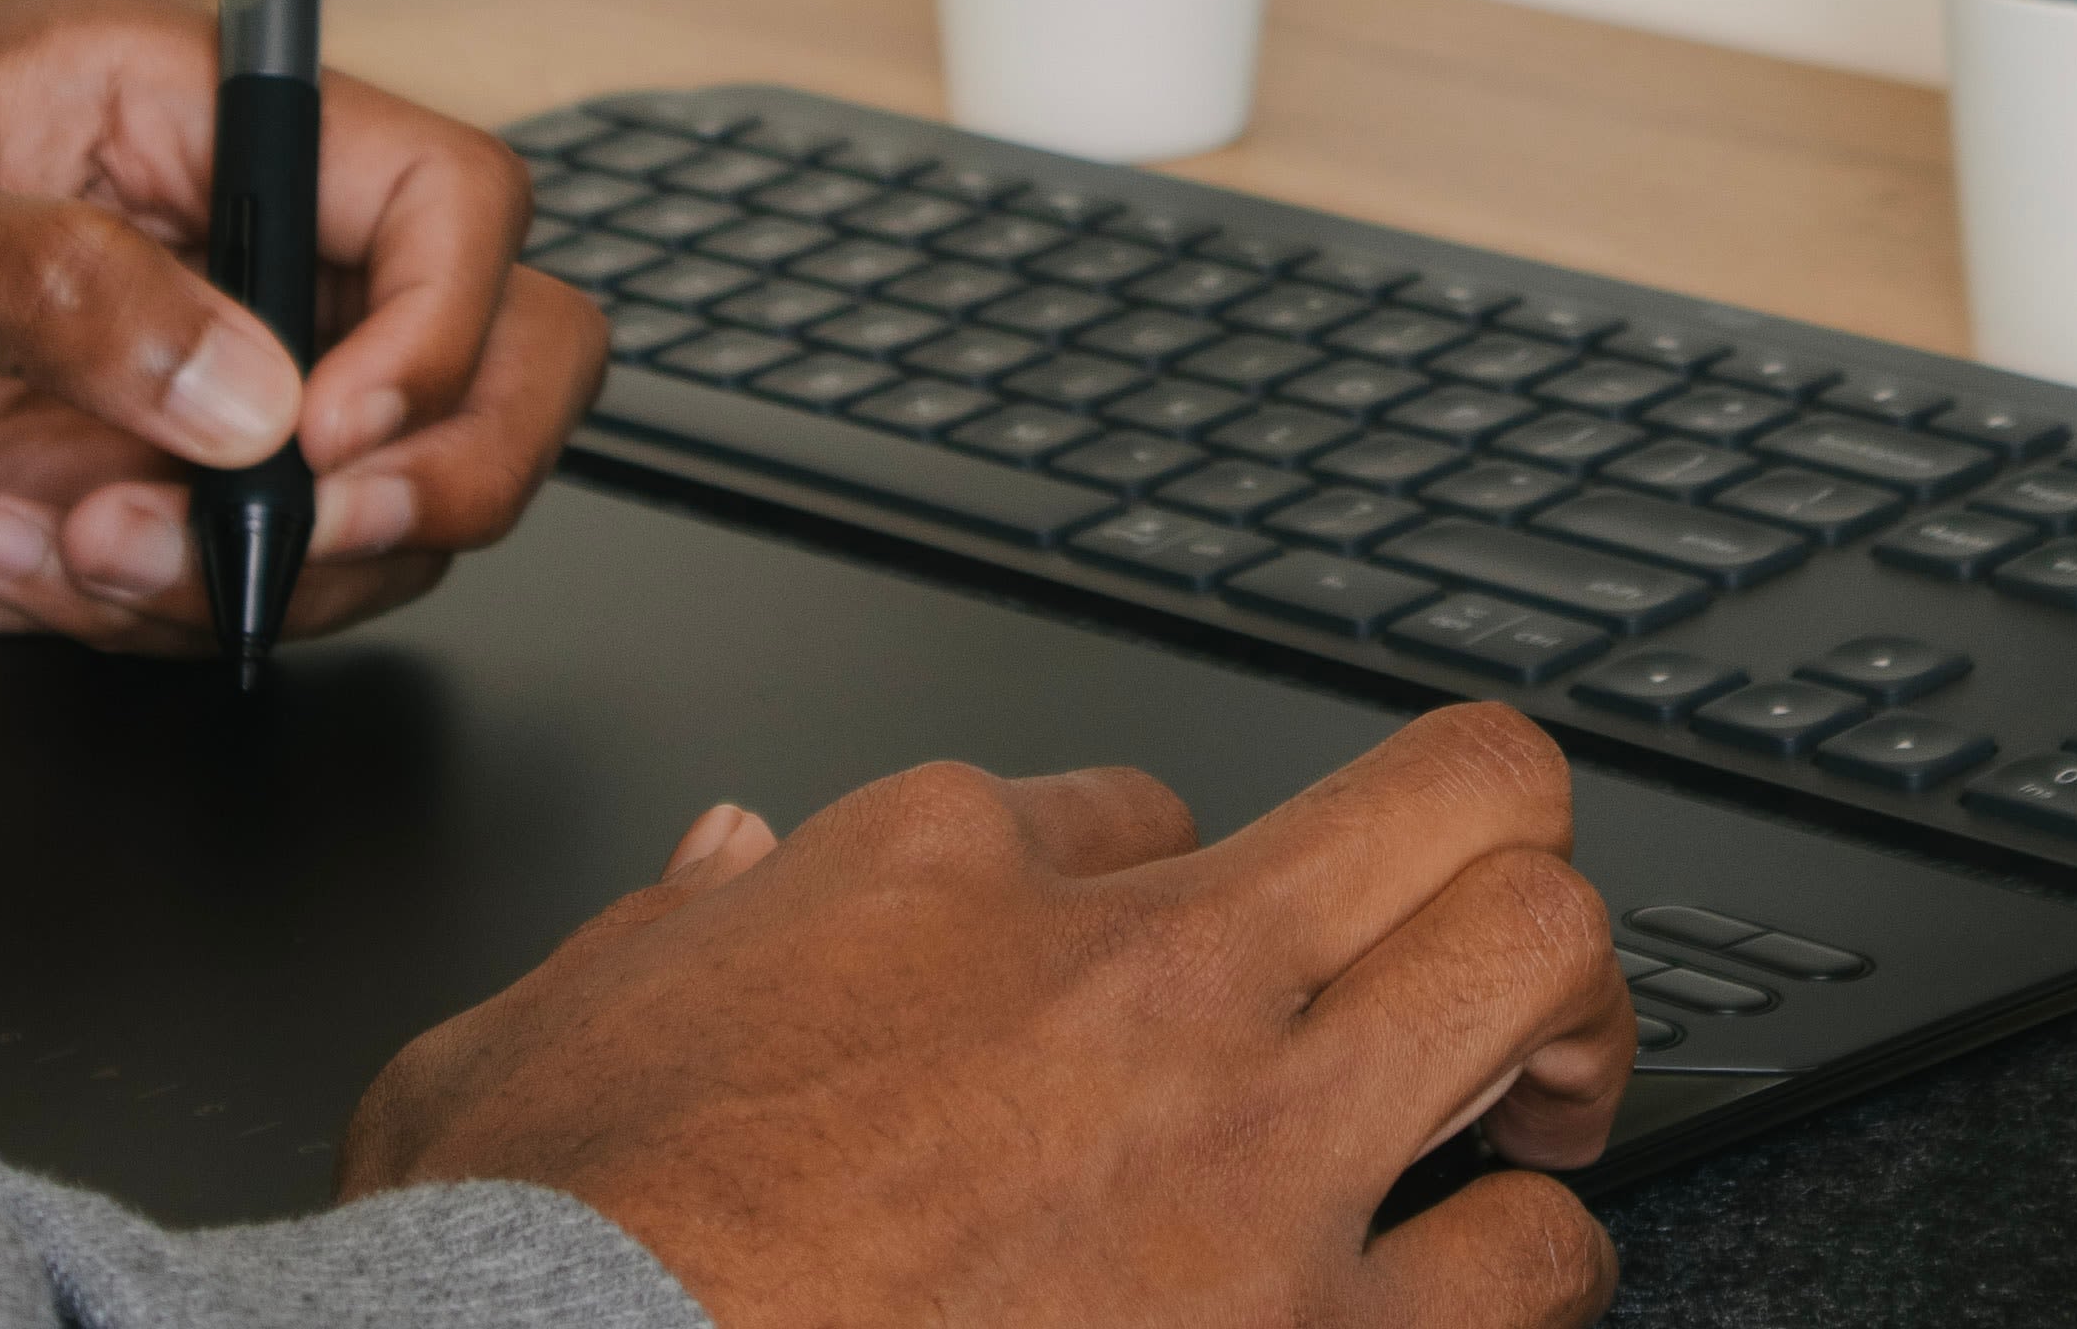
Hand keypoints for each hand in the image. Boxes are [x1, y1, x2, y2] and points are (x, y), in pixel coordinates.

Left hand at [0, 0, 602, 648]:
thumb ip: (67, 291)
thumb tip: (251, 392)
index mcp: (190, 114)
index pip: (440, 194)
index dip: (436, 318)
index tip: (329, 432)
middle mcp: (229, 249)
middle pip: (488, 345)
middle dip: (443, 463)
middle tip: (324, 534)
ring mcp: (193, 397)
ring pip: (388, 497)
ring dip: (262, 564)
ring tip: (80, 548)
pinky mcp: (134, 521)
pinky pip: (248, 595)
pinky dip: (158, 618)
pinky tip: (11, 556)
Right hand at [343, 698, 1632, 1328]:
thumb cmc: (534, 1277)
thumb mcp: (527, 1044)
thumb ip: (654, 936)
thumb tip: (728, 865)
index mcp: (952, 878)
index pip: (1150, 799)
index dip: (1157, 882)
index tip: (1148, 964)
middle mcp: (1148, 995)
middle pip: (1462, 798)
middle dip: (1499, 857)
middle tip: (1493, 950)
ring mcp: (1255, 1186)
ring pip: (1543, 989)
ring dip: (1550, 1061)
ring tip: (1528, 1126)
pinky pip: (1527, 1273)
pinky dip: (1522, 1273)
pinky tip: (1477, 1297)